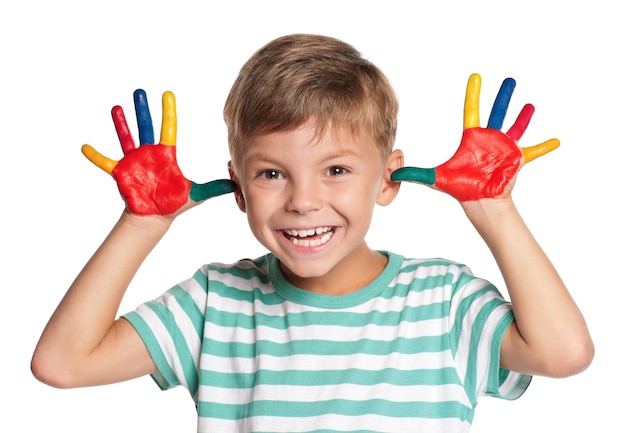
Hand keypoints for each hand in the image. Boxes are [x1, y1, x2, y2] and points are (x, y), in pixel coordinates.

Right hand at [81, 89, 235, 214]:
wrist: (156, 216)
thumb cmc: (174, 202)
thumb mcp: (196, 195)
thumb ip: (214, 188)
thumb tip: (235, 184)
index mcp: (166, 154)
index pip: (168, 128)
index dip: (168, 112)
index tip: (167, 94)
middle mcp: (149, 153)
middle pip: (146, 127)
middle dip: (143, 110)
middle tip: (140, 91)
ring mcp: (133, 161)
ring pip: (126, 137)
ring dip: (121, 124)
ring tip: (116, 108)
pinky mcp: (121, 173)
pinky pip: (105, 162)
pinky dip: (96, 156)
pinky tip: (85, 147)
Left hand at [391, 74, 559, 200]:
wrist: (479, 202)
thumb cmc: (460, 188)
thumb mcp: (436, 178)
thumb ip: (416, 173)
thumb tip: (391, 172)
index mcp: (474, 137)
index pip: (472, 110)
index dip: (474, 94)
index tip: (475, 77)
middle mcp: (490, 138)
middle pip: (497, 112)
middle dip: (502, 96)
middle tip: (509, 79)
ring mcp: (505, 148)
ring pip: (515, 127)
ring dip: (523, 117)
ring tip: (529, 105)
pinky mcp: (517, 159)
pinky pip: (534, 151)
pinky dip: (544, 146)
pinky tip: (557, 140)